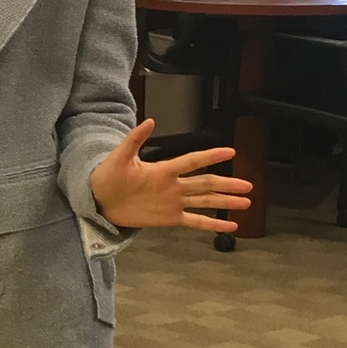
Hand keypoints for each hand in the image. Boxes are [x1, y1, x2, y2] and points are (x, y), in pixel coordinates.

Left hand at [89, 121, 252, 232]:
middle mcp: (173, 185)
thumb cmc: (107, 176)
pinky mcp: (170, 218)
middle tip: (248, 185)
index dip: (211, 156)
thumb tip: (149, 121)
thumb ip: (134, 140)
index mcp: (164, 170)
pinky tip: (229, 226)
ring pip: (205, 201)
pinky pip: (195, 221)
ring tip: (246, 202)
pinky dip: (212, 225)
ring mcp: (173, 202)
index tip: (231, 151)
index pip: (192, 161)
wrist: (98, 200)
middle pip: (206, 183)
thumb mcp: (119, 156)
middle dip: (227, 184)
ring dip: (225, 201)